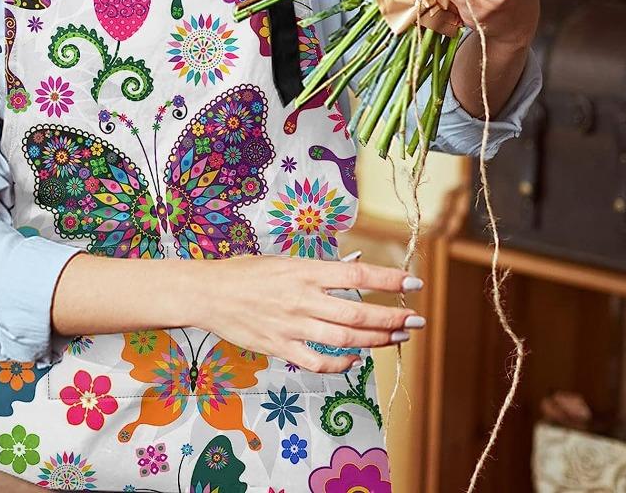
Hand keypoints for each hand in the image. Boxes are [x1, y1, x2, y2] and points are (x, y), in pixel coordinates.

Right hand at [192, 255, 424, 372]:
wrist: (209, 293)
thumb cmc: (246, 272)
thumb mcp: (283, 260)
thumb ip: (316, 270)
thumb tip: (351, 271)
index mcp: (304, 270)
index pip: (357, 273)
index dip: (389, 278)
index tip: (413, 282)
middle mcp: (302, 298)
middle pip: (358, 311)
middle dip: (393, 317)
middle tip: (416, 320)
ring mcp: (293, 326)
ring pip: (346, 338)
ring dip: (377, 339)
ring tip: (398, 337)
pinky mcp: (281, 347)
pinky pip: (320, 362)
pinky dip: (342, 364)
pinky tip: (356, 360)